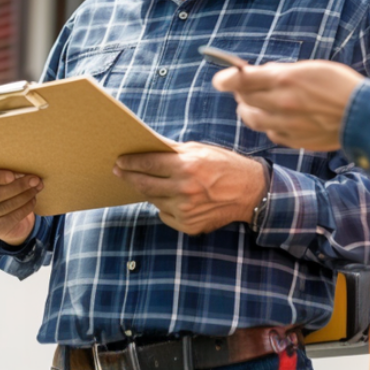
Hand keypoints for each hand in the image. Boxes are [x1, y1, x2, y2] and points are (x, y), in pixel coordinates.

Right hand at [0, 168, 42, 245]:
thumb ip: (6, 169)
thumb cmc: (4, 184)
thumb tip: (25, 166)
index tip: (12, 175)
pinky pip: (9, 219)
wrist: (8, 212)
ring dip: (23, 197)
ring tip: (36, 189)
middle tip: (34, 180)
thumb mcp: (1, 174)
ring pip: (2, 207)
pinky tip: (32, 201)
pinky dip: (24, 209)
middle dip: (17, 187)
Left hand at [114, 142, 266, 235]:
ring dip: (147, 191)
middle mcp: (184, 190)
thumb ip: (173, 150)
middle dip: (129, 176)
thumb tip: (149, 144)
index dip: (130, 162)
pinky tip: (171, 197)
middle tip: (119, 171)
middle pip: (145, 184)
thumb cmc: (225, 166)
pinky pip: (165, 214)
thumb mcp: (200, 150)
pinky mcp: (189, 225)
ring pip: (153, 200)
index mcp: (187, 167)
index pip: (148, 164)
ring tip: (144, 181)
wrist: (250, 192)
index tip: (120, 161)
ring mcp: (186, 211)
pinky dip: (164, 205)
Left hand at [212, 60, 362, 150]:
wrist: (363, 116)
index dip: (227, 78)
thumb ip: (282, 72)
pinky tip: (273, 118)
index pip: (243, 79)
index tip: (219, 79)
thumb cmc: (340, 85)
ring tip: (250, 104)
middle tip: (241, 87)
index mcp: (285, 80)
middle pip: (245, 99)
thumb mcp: (310, 69)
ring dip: (247, 110)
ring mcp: (286, 124)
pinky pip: (270, 133)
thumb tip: (261, 74)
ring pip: (253, 119)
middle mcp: (281, 103)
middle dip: (239, 92)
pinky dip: (267, 125)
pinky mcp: (293, 140)